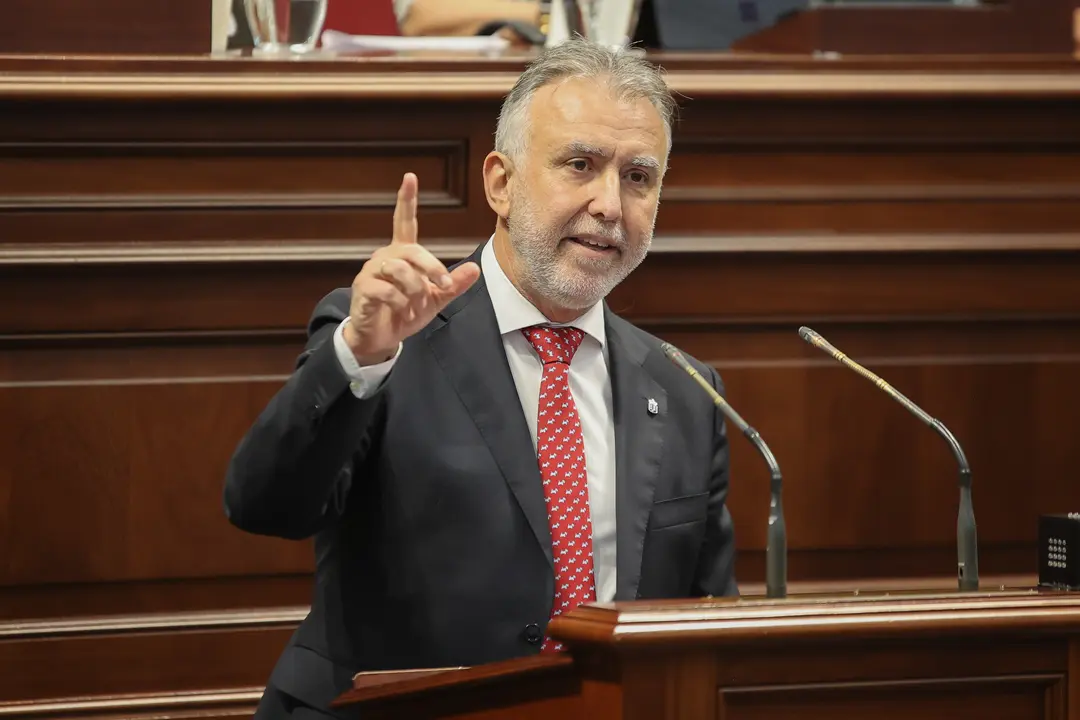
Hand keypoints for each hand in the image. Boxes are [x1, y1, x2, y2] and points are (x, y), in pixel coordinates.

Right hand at [343, 173, 479, 364]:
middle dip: (432, 268)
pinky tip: (403, 313)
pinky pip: (387, 290)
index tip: (409, 177)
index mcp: (402, 254)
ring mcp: (372, 271)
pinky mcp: (363, 288)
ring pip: (400, 270)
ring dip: (416, 291)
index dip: (407, 200)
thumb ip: (454, 284)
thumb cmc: (405, 313)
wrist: (382, 338)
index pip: (404, 221)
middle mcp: (385, 256)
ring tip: (416, 307)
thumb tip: (476, 269)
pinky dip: (401, 304)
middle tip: (444, 285)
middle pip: (412, 250)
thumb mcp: (436, 299)